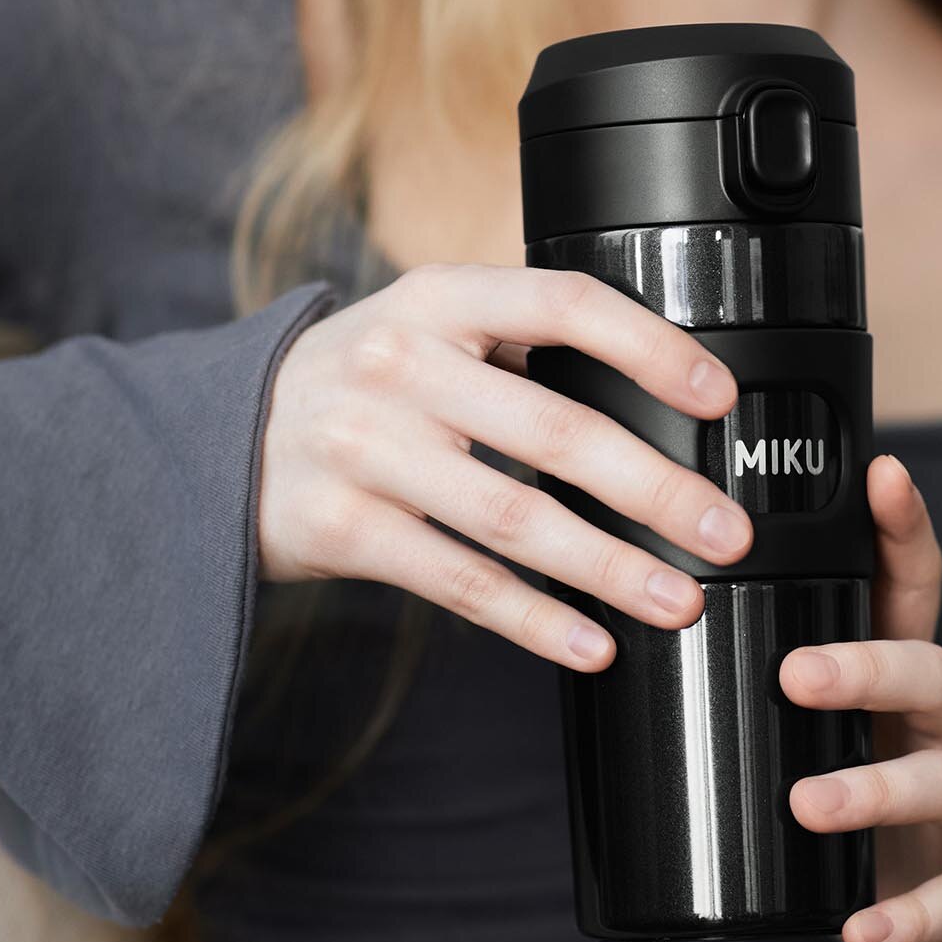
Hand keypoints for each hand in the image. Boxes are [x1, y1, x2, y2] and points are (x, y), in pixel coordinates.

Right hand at [258, 264, 753, 668]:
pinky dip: (534, 620)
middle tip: (724, 532)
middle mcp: (399, 365)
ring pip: (514, 519)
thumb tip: (659, 396)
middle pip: (556, 431)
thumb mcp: (427, 330)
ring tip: (679, 600)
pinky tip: (591, 642)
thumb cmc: (361, 385)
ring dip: (610, 567)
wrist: (217, 438)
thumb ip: (521, 347)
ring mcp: (364, 449)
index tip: (718, 398)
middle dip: (657, 489)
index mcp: (439, 299)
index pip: (564, 305)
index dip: (651, 348)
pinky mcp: (342, 529)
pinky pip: (459, 583)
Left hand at [781, 455, 941, 941]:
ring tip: (809, 806)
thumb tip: (653, 683)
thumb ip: (787, 732)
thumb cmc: (894, 847)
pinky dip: (914, 913)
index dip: (904, 534)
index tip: (881, 472)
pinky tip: (863, 928)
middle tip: (795, 675)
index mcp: (915, 697)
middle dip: (867, 667)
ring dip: (877, 788)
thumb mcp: (846, 771)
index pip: (915, 599)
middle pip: (935, 673)